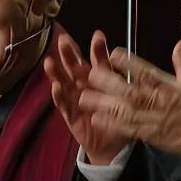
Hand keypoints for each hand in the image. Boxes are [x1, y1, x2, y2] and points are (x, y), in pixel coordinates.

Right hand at [44, 30, 128, 164]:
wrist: (112, 144)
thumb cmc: (117, 117)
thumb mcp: (123, 99)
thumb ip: (124, 81)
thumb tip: (130, 63)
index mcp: (100, 79)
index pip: (98, 61)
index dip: (98, 49)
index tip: (99, 36)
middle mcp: (84, 86)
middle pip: (76, 67)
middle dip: (70, 54)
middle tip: (63, 39)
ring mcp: (75, 99)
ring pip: (64, 82)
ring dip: (57, 73)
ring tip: (50, 62)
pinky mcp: (70, 115)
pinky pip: (63, 105)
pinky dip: (59, 96)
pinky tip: (56, 87)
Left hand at [79, 39, 180, 160]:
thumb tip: (179, 44)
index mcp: (167, 85)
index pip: (145, 71)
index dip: (128, 62)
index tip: (112, 53)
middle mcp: (157, 100)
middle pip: (128, 90)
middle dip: (108, 82)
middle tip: (90, 74)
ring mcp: (151, 118)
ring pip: (123, 110)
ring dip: (103, 104)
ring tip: (84, 98)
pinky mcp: (149, 134)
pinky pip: (127, 128)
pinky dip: (112, 124)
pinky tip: (97, 119)